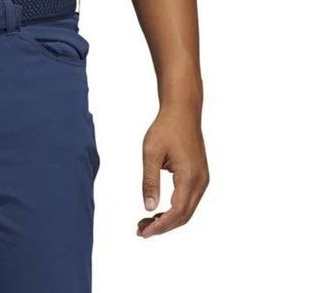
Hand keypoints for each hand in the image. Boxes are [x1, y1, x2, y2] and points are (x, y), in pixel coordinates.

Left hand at [137, 103, 208, 237]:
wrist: (182, 111)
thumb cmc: (165, 128)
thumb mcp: (151, 152)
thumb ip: (150, 180)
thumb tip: (148, 207)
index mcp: (189, 176)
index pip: (177, 212)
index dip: (160, 226)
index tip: (143, 232)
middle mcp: (200, 181)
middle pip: (184, 216)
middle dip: (163, 227)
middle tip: (141, 230)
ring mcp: (202, 179)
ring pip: (187, 209)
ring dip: (168, 219)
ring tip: (146, 222)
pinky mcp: (199, 176)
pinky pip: (188, 200)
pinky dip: (175, 209)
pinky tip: (159, 210)